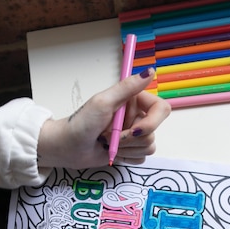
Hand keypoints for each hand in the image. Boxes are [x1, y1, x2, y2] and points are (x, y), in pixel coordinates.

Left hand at [36, 68, 170, 168]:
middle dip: (132, 138)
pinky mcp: (130, 150)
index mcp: (134, 100)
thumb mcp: (104, 102)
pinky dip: (126, 157)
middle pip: (154, 131)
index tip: (134, 129)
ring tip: (108, 142)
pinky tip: (112, 151)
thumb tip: (150, 71)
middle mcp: (136, 116)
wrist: (68, 147)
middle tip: (112, 136)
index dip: (152, 122)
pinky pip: (141, 157)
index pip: (161, 109)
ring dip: (126, 148)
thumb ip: (128, 87)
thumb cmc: (82, 123)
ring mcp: (133, 134)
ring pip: (149, 146)